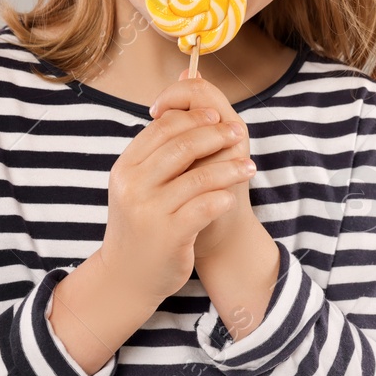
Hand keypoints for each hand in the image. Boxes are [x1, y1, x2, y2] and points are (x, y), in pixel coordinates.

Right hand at [98, 105, 255, 305]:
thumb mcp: (138, 184)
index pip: (163, 127)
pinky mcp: (168, 235)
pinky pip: (205, 207)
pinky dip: (222, 198)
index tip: (218, 116)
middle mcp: (133, 186)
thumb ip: (159, 149)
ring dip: (230, 169)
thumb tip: (187, 99)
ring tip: (249, 168)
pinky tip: (230, 198)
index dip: (194, 117)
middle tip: (239, 134)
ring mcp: (149, 211)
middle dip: (216, 135)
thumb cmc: (141, 222)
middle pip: (182, 145)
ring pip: (199, 177)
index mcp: (126, 167)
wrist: (126, 276)